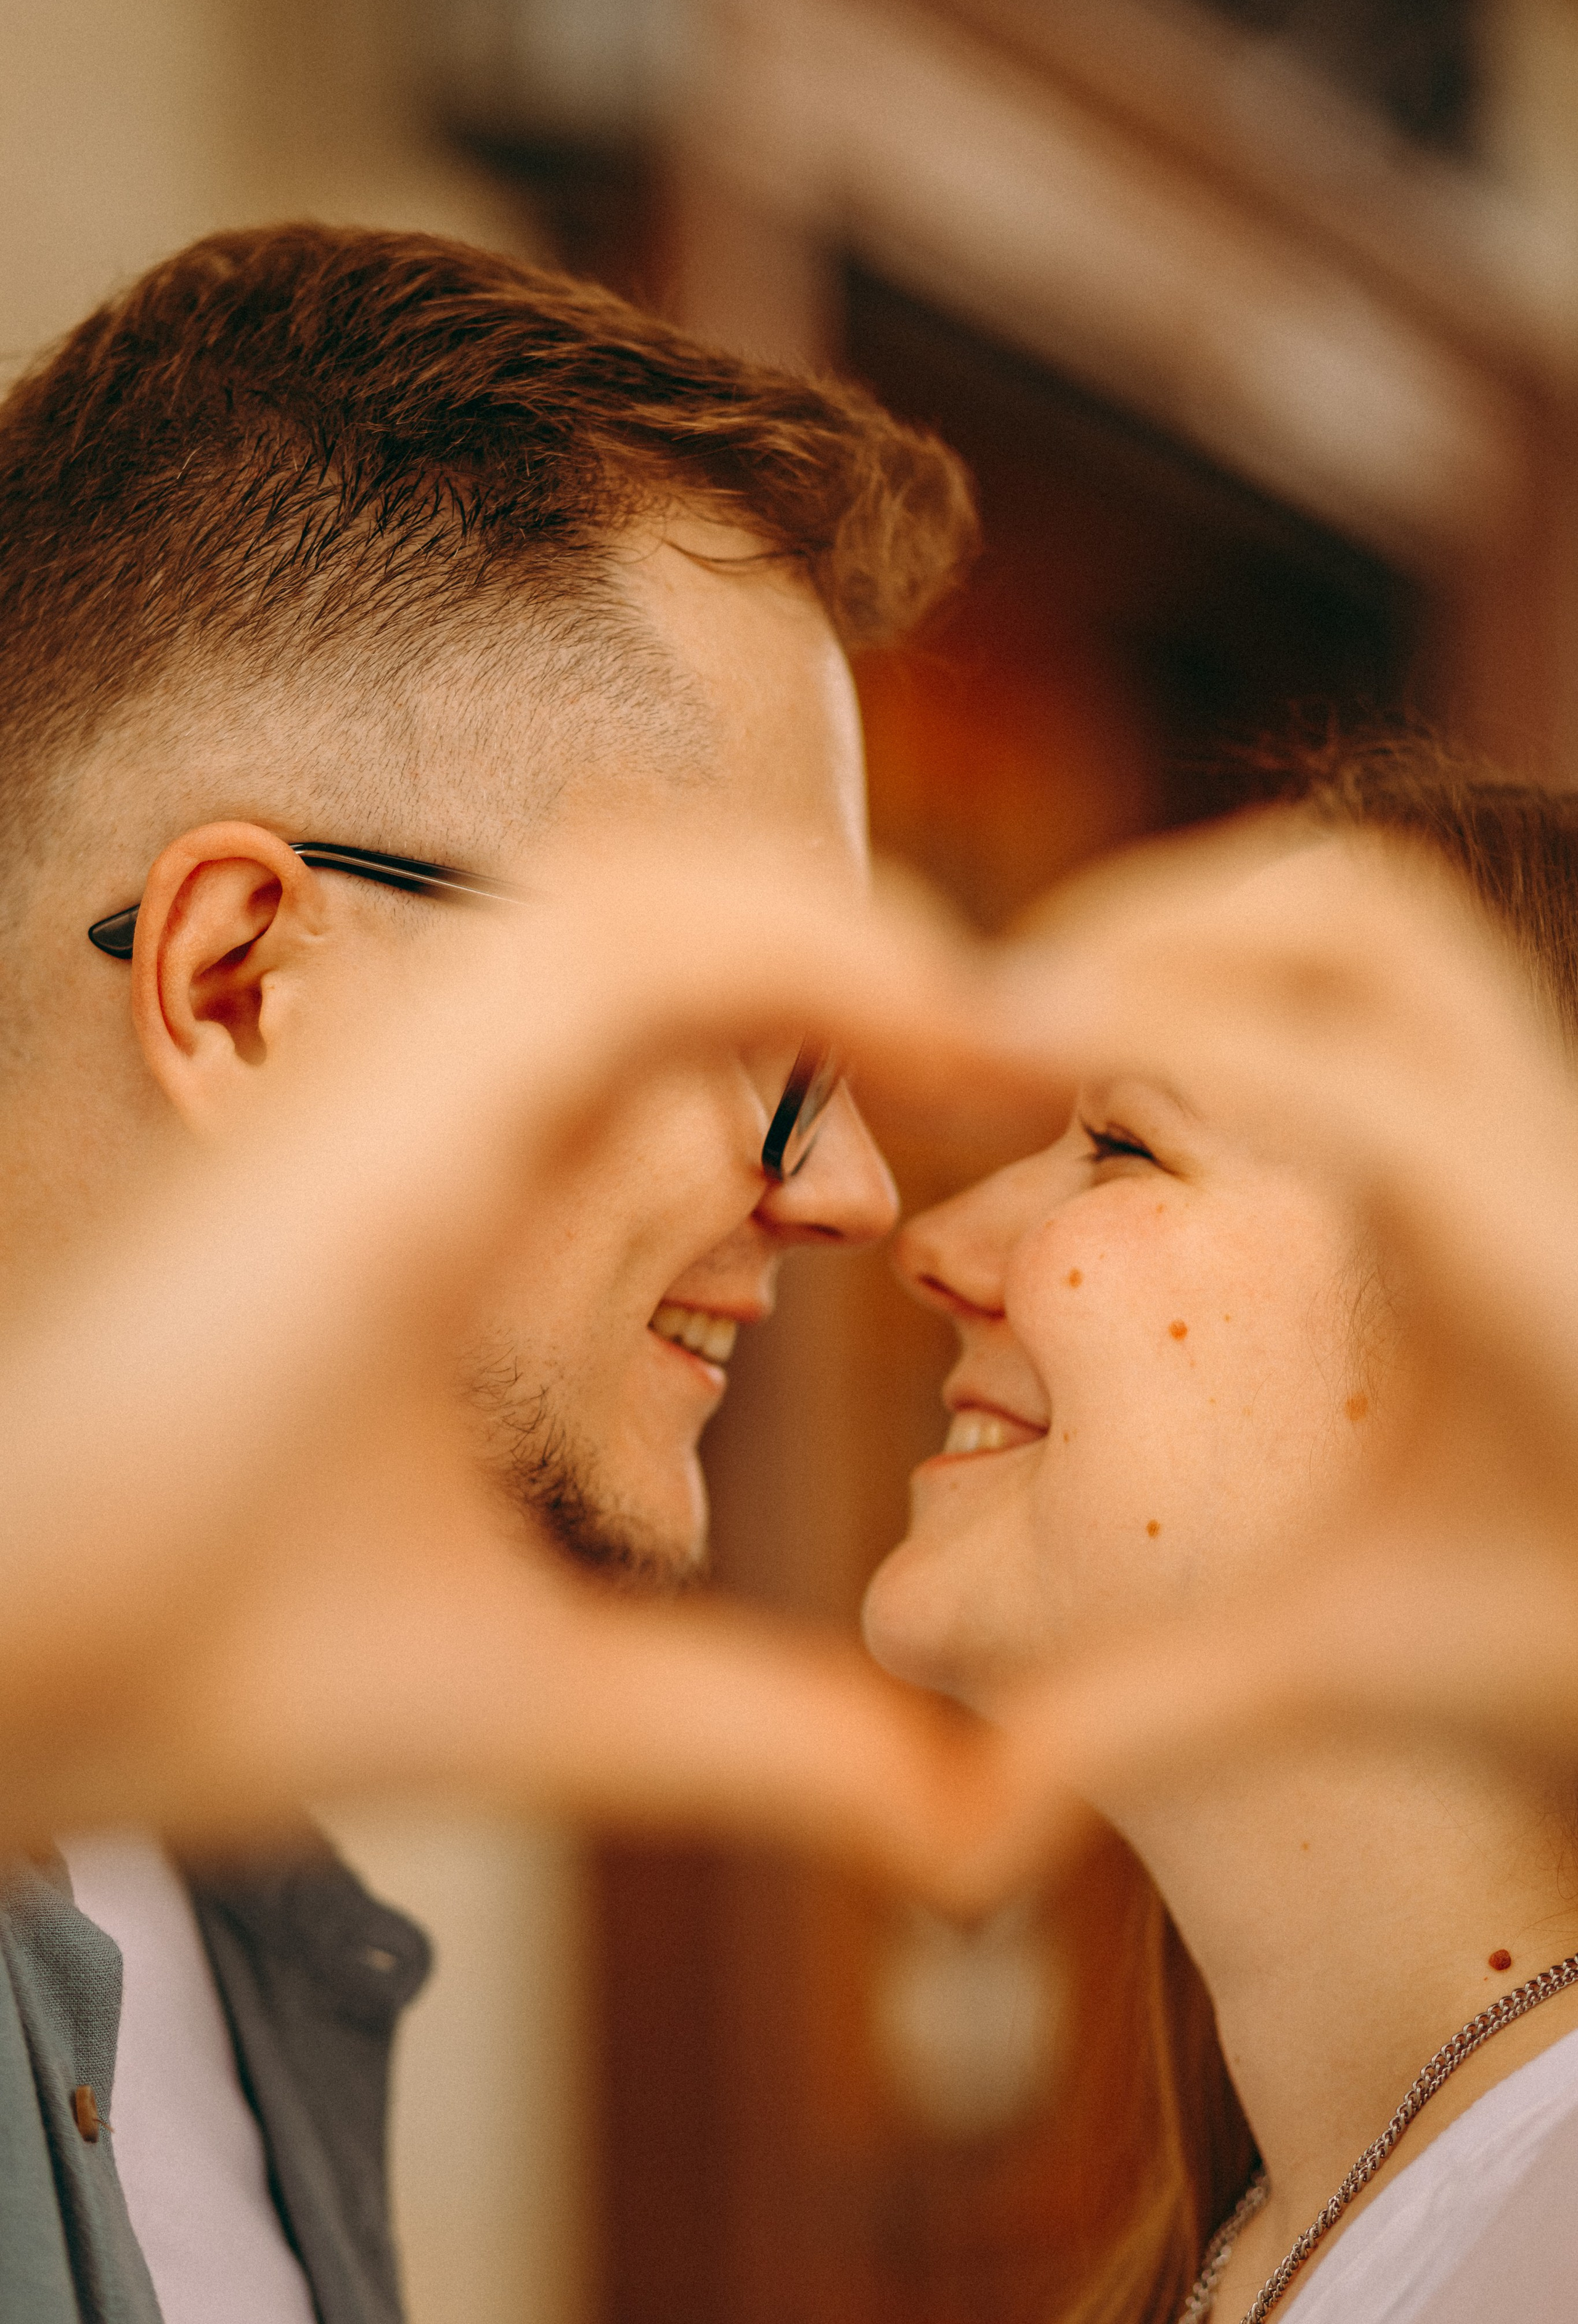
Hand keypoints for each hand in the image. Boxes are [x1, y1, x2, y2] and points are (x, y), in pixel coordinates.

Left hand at [0, 825, 1069, 1906]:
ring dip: (761, 945)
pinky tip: (735, 1109)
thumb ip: (751, 1745)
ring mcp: (338, 1090)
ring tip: (900, 1067)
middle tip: (995, 1067)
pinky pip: (525, 982)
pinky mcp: (333, 1128)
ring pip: (577, 909)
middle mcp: (362, 1090)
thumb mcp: (486, 1709)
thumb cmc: (153, 1657)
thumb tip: (994, 1819)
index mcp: (396, 1182)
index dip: (863, 964)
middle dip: (846, 934)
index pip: (652, 946)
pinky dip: (673, 989)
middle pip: (639, 880)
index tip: (1014, 1067)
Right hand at [990, 819, 1577, 1794]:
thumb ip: (1151, 1714)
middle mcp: (1532, 1148)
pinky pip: (1394, 980)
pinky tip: (1170, 1079)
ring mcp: (1538, 1118)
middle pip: (1354, 919)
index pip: (1307, 1056)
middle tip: (1010, 1007)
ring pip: (1384, 925)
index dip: (1122, 1013)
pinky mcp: (1524, 1127)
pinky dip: (1265, 972)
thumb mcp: (1362, 1662)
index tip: (974, 1027)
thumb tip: (963, 1813)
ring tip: (1072, 1014)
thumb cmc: (1559, 1628)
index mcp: (1498, 1250)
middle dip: (1160, 922)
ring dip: (1215, 927)